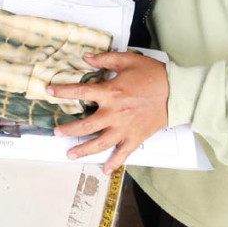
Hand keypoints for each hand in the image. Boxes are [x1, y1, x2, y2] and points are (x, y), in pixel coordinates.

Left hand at [48, 52, 169, 173]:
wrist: (177, 92)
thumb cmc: (153, 75)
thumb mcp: (127, 60)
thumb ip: (104, 59)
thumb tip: (86, 57)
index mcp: (110, 93)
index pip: (79, 93)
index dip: (62, 91)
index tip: (50, 91)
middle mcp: (114, 114)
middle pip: (85, 125)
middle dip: (68, 130)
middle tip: (57, 132)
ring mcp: (124, 128)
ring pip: (99, 143)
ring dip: (83, 150)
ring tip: (70, 154)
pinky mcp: (136, 138)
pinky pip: (123, 153)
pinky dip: (114, 162)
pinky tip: (105, 169)